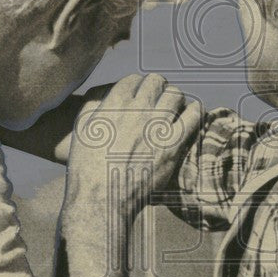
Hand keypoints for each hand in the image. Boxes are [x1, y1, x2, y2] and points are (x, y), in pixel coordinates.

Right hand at [60, 74, 201, 242]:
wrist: (102, 196)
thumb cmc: (88, 168)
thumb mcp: (83, 131)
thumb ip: (95, 108)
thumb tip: (107, 97)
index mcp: (114, 103)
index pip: (134, 79)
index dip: (139, 84)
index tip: (141, 93)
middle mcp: (137, 110)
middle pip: (156, 82)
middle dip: (159, 87)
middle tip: (160, 97)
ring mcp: (156, 126)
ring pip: (175, 95)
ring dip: (175, 98)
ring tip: (175, 105)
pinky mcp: (172, 144)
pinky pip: (192, 117)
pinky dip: (194, 111)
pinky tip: (192, 113)